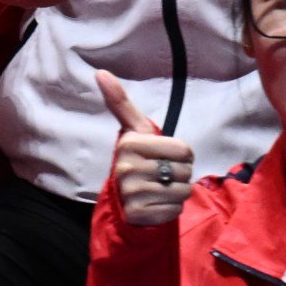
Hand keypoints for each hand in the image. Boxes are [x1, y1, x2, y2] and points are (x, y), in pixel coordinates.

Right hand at [95, 69, 202, 225]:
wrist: (123, 201)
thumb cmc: (136, 159)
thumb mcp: (133, 131)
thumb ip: (120, 102)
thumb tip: (101, 72)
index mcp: (129, 144)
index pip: (184, 149)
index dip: (181, 155)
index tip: (163, 157)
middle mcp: (127, 167)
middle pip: (185, 170)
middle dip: (179, 174)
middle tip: (161, 175)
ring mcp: (132, 192)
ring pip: (183, 190)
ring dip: (176, 192)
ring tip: (159, 189)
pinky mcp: (139, 213)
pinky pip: (175, 209)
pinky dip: (171, 208)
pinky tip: (156, 204)